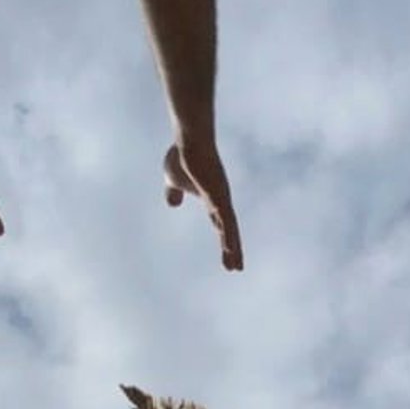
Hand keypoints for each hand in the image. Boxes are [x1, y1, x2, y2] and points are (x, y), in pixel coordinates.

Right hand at [163, 139, 242, 270]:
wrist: (189, 140)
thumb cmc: (183, 155)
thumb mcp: (173, 179)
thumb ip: (173, 192)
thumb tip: (172, 204)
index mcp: (212, 199)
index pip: (220, 224)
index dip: (224, 240)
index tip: (228, 255)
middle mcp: (221, 200)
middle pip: (228, 229)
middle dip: (232, 249)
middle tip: (236, 268)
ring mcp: (221, 198)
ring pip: (229, 227)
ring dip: (233, 247)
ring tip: (236, 266)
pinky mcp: (218, 195)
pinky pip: (225, 219)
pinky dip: (229, 235)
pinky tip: (231, 248)